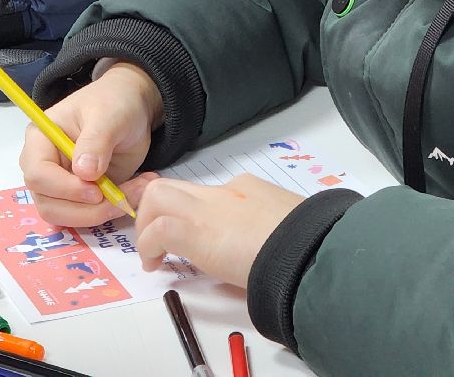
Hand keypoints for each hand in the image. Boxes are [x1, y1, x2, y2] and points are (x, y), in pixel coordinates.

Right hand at [19, 62, 161, 226]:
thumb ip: (96, 140)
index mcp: (40, 139)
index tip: (97, 190)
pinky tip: (130, 197)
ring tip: (132, 195)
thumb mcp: (109, 115)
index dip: (65, 188)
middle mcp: (44, 165)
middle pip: (48, 204)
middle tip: (121, 200)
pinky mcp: (79, 197)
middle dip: (85, 209)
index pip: (37, 174)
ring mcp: (60, 184)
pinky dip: (108, 214)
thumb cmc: (115, 103)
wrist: (132, 108)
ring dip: (99, 215)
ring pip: (65, 217)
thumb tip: (83, 173)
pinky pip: (85, 217)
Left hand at [135, 174, 302, 286]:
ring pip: (156, 196)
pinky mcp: (195, 229)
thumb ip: (268, 233)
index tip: (190, 238)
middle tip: (157, 242)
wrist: (307, 247)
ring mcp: (207, 207)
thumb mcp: (287, 229)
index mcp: (247, 191)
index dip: (191, 215)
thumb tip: (256, 257)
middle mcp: (224, 192)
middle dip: (154, 212)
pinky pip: (155, 230)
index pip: (206, 195)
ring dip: (146, 226)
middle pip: (173, 187)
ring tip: (153, 257)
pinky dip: (148, 246)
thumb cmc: (305, 243)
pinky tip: (156, 266)